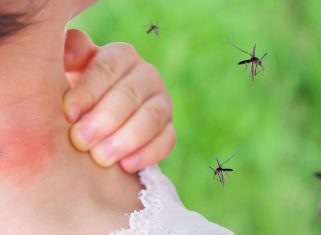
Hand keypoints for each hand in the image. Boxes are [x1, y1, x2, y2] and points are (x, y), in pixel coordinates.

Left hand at [63, 29, 175, 172]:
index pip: (107, 67)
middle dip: (105, 119)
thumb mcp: (72, 71)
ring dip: (126, 139)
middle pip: (130, 94)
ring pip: (152, 117)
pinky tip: (126, 166)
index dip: (88, 91)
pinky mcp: (168, 128)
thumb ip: (70, 56)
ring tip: (101, 158)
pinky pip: (166, 140)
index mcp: (121, 56)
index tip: (69, 114)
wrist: (101, 119)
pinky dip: (147, 154)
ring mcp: (161, 102)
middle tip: (80, 141)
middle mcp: (147, 75)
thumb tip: (70, 46)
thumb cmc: (82, 94)